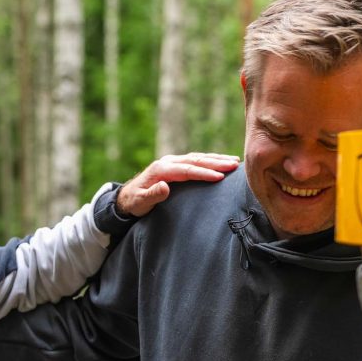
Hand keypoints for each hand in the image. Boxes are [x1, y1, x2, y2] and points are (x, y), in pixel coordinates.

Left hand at [117, 152, 240, 216]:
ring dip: (216, 159)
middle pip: (195, 160)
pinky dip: (210, 160)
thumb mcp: (140, 202)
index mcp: (161, 169)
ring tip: (235, 161)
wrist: (126, 197)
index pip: (186, 170)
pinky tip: (222, 162)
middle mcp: (168, 162)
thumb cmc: (134, 203)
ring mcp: (172, 162)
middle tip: (235, 165)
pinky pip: (196, 160)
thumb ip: (152, 195)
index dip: (203, 173)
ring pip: (198, 158)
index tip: (220, 177)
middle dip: (216, 162)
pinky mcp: (176, 165)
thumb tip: (165, 186)